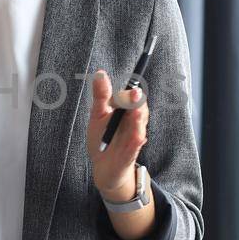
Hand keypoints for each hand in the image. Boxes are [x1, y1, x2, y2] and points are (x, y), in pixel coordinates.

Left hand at [86, 69, 146, 198]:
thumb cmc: (102, 138)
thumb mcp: (98, 114)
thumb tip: (100, 73)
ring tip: (135, 110)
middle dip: (137, 101)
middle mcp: (133, 122)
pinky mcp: (131, 152)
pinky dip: (137, 139)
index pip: (132, 96)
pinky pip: (136, 145)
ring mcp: (134, 137)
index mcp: (126, 111)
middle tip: (134, 93)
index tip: (132, 85)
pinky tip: (138, 135)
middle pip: (140, 108)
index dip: (131, 91)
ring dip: (139, 117)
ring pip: (140, 125)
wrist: (103, 167)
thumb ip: (101, 95)